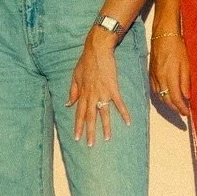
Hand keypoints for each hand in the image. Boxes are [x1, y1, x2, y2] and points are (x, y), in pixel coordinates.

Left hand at [67, 27, 131, 145]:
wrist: (97, 50)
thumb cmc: (85, 62)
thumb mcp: (75, 76)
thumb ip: (72, 91)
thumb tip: (68, 104)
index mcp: (82, 94)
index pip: (79, 114)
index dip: (78, 126)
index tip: (77, 137)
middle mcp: (91, 96)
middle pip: (90, 117)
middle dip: (90, 132)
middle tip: (90, 145)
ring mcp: (103, 93)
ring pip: (104, 113)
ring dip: (106, 127)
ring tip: (107, 139)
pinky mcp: (113, 88)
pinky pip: (119, 103)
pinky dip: (124, 113)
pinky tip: (128, 122)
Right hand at [151, 33, 191, 124]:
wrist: (163, 35)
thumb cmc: (177, 47)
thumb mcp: (186, 64)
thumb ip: (185, 82)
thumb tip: (187, 97)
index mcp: (170, 76)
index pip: (175, 98)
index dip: (181, 108)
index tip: (187, 113)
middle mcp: (160, 78)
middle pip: (166, 99)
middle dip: (175, 108)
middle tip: (183, 112)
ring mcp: (154, 76)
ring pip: (159, 96)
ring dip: (168, 104)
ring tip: (176, 106)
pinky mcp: (150, 73)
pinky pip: (154, 89)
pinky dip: (161, 96)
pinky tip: (166, 96)